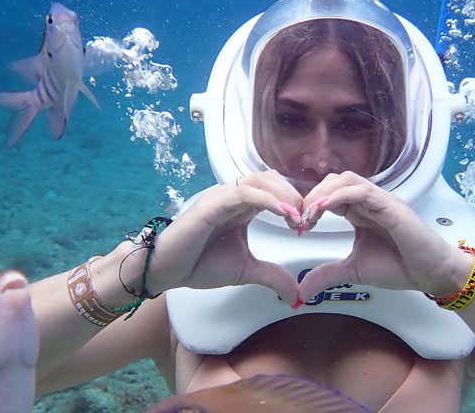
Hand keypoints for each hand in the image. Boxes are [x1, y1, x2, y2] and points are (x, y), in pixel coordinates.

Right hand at [148, 171, 304, 305]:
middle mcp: (234, 196)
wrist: (167, 271)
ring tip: (297, 216)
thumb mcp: (246, 271)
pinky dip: (267, 200)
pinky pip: (244, 193)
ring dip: (283, 195)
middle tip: (307, 218)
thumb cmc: (199, 265)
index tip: (308, 224)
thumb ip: (272, 276)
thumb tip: (296, 296)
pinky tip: (283, 213)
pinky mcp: (212, 203)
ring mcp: (222, 197)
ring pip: (260, 180)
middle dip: (293, 195)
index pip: (275, 190)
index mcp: (243, 207)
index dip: (294, 202)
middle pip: (271, 179)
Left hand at [296, 171, 470, 302]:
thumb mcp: (354, 271)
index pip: (329, 194)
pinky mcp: (391, 206)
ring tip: (310, 213)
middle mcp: (369, 201)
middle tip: (300, 218)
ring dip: (324, 192)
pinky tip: (326, 208)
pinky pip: (362, 191)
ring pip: (346, 179)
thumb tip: (302, 290)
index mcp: (360, 211)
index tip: (299, 226)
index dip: (310, 205)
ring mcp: (380, 200)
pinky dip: (340, 195)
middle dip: (312, 195)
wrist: (432, 274)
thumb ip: (328, 275)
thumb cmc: (401, 267)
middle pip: (334, 180)